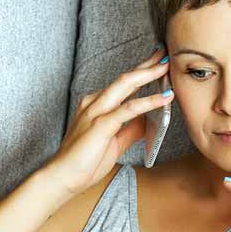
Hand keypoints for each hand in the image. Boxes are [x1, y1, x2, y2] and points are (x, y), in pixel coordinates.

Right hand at [43, 47, 173, 196]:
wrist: (63, 178)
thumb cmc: (84, 163)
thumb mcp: (114, 143)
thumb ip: (130, 130)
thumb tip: (149, 120)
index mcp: (96, 105)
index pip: (123, 84)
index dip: (142, 72)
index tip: (158, 63)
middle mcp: (95, 103)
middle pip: (126, 78)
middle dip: (147, 64)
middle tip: (166, 53)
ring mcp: (96, 112)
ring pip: (126, 85)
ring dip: (148, 74)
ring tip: (167, 68)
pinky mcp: (101, 124)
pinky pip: (128, 109)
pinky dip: (149, 101)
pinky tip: (164, 98)